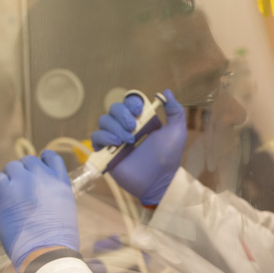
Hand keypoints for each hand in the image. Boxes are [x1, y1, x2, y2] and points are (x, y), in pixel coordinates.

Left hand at [0, 150, 78, 270]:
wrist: (47, 250)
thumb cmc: (59, 238)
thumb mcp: (66, 208)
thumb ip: (54, 195)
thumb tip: (44, 196)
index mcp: (60, 180)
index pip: (50, 156)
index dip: (42, 160)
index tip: (38, 167)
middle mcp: (42, 175)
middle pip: (27, 161)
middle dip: (24, 172)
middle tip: (21, 188)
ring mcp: (23, 182)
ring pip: (11, 167)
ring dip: (10, 178)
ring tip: (11, 195)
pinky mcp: (6, 192)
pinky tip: (2, 198)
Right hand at [91, 89, 186, 205]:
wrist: (159, 180)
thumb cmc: (169, 158)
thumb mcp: (177, 131)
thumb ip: (175, 111)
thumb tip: (166, 92)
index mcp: (142, 121)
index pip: (129, 102)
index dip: (131, 103)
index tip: (139, 111)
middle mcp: (127, 128)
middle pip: (114, 109)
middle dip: (122, 115)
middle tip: (133, 128)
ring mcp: (116, 140)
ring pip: (104, 121)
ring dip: (114, 127)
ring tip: (127, 140)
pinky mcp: (106, 153)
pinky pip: (96, 137)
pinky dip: (103, 137)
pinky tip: (115, 143)